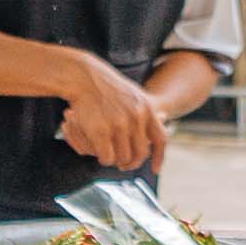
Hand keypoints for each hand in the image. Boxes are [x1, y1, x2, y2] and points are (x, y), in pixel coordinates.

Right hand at [54, 50, 168, 170]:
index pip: (160, 139)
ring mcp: (119, 125)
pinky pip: (107, 157)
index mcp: (146, 108)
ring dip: (115, 160)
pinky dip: (103, 158)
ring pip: (123, 158)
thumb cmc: (104, 84)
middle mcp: (136, 117)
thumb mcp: (132, 93)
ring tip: (107, 154)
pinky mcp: (101, 131)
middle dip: (132, 163)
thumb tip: (162, 117)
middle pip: (141, 153)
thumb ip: (144, 109)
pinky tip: (97, 153)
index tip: (155, 169)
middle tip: (123, 166)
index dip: (158, 157)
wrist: (82, 75)